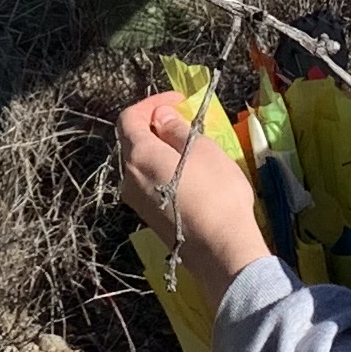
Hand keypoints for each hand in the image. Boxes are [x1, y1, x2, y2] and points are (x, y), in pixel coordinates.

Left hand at [117, 93, 273, 293]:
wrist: (221, 250)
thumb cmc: (215, 193)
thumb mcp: (201, 150)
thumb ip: (176, 129)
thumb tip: (160, 116)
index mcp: (138, 157)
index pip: (128, 118)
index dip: (151, 103)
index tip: (179, 101)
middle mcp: (129, 179)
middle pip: (132, 141)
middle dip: (156, 125)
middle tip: (186, 120)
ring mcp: (137, 202)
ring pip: (141, 164)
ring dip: (161, 148)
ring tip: (191, 146)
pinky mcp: (150, 218)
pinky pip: (150, 183)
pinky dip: (164, 169)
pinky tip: (189, 175)